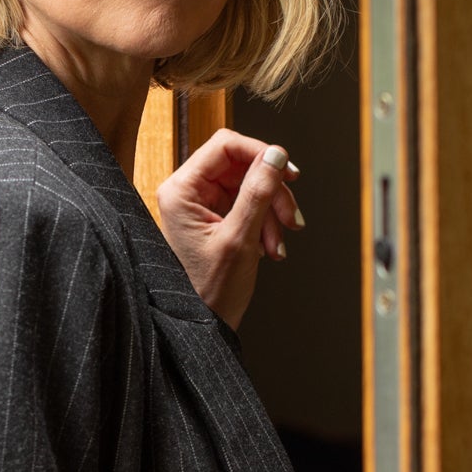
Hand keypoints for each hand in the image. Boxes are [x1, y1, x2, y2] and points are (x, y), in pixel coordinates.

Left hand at [153, 129, 304, 331]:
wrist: (203, 326)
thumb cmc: (208, 292)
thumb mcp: (240, 239)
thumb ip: (258, 193)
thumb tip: (276, 155)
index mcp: (181, 191)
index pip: (225, 145)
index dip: (260, 153)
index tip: (286, 171)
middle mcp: (189, 192)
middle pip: (243, 165)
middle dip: (272, 192)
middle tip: (290, 217)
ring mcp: (203, 205)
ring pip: (252, 186)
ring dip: (273, 212)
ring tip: (279, 243)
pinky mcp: (216, 218)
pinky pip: (250, 206)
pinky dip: (266, 224)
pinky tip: (270, 249)